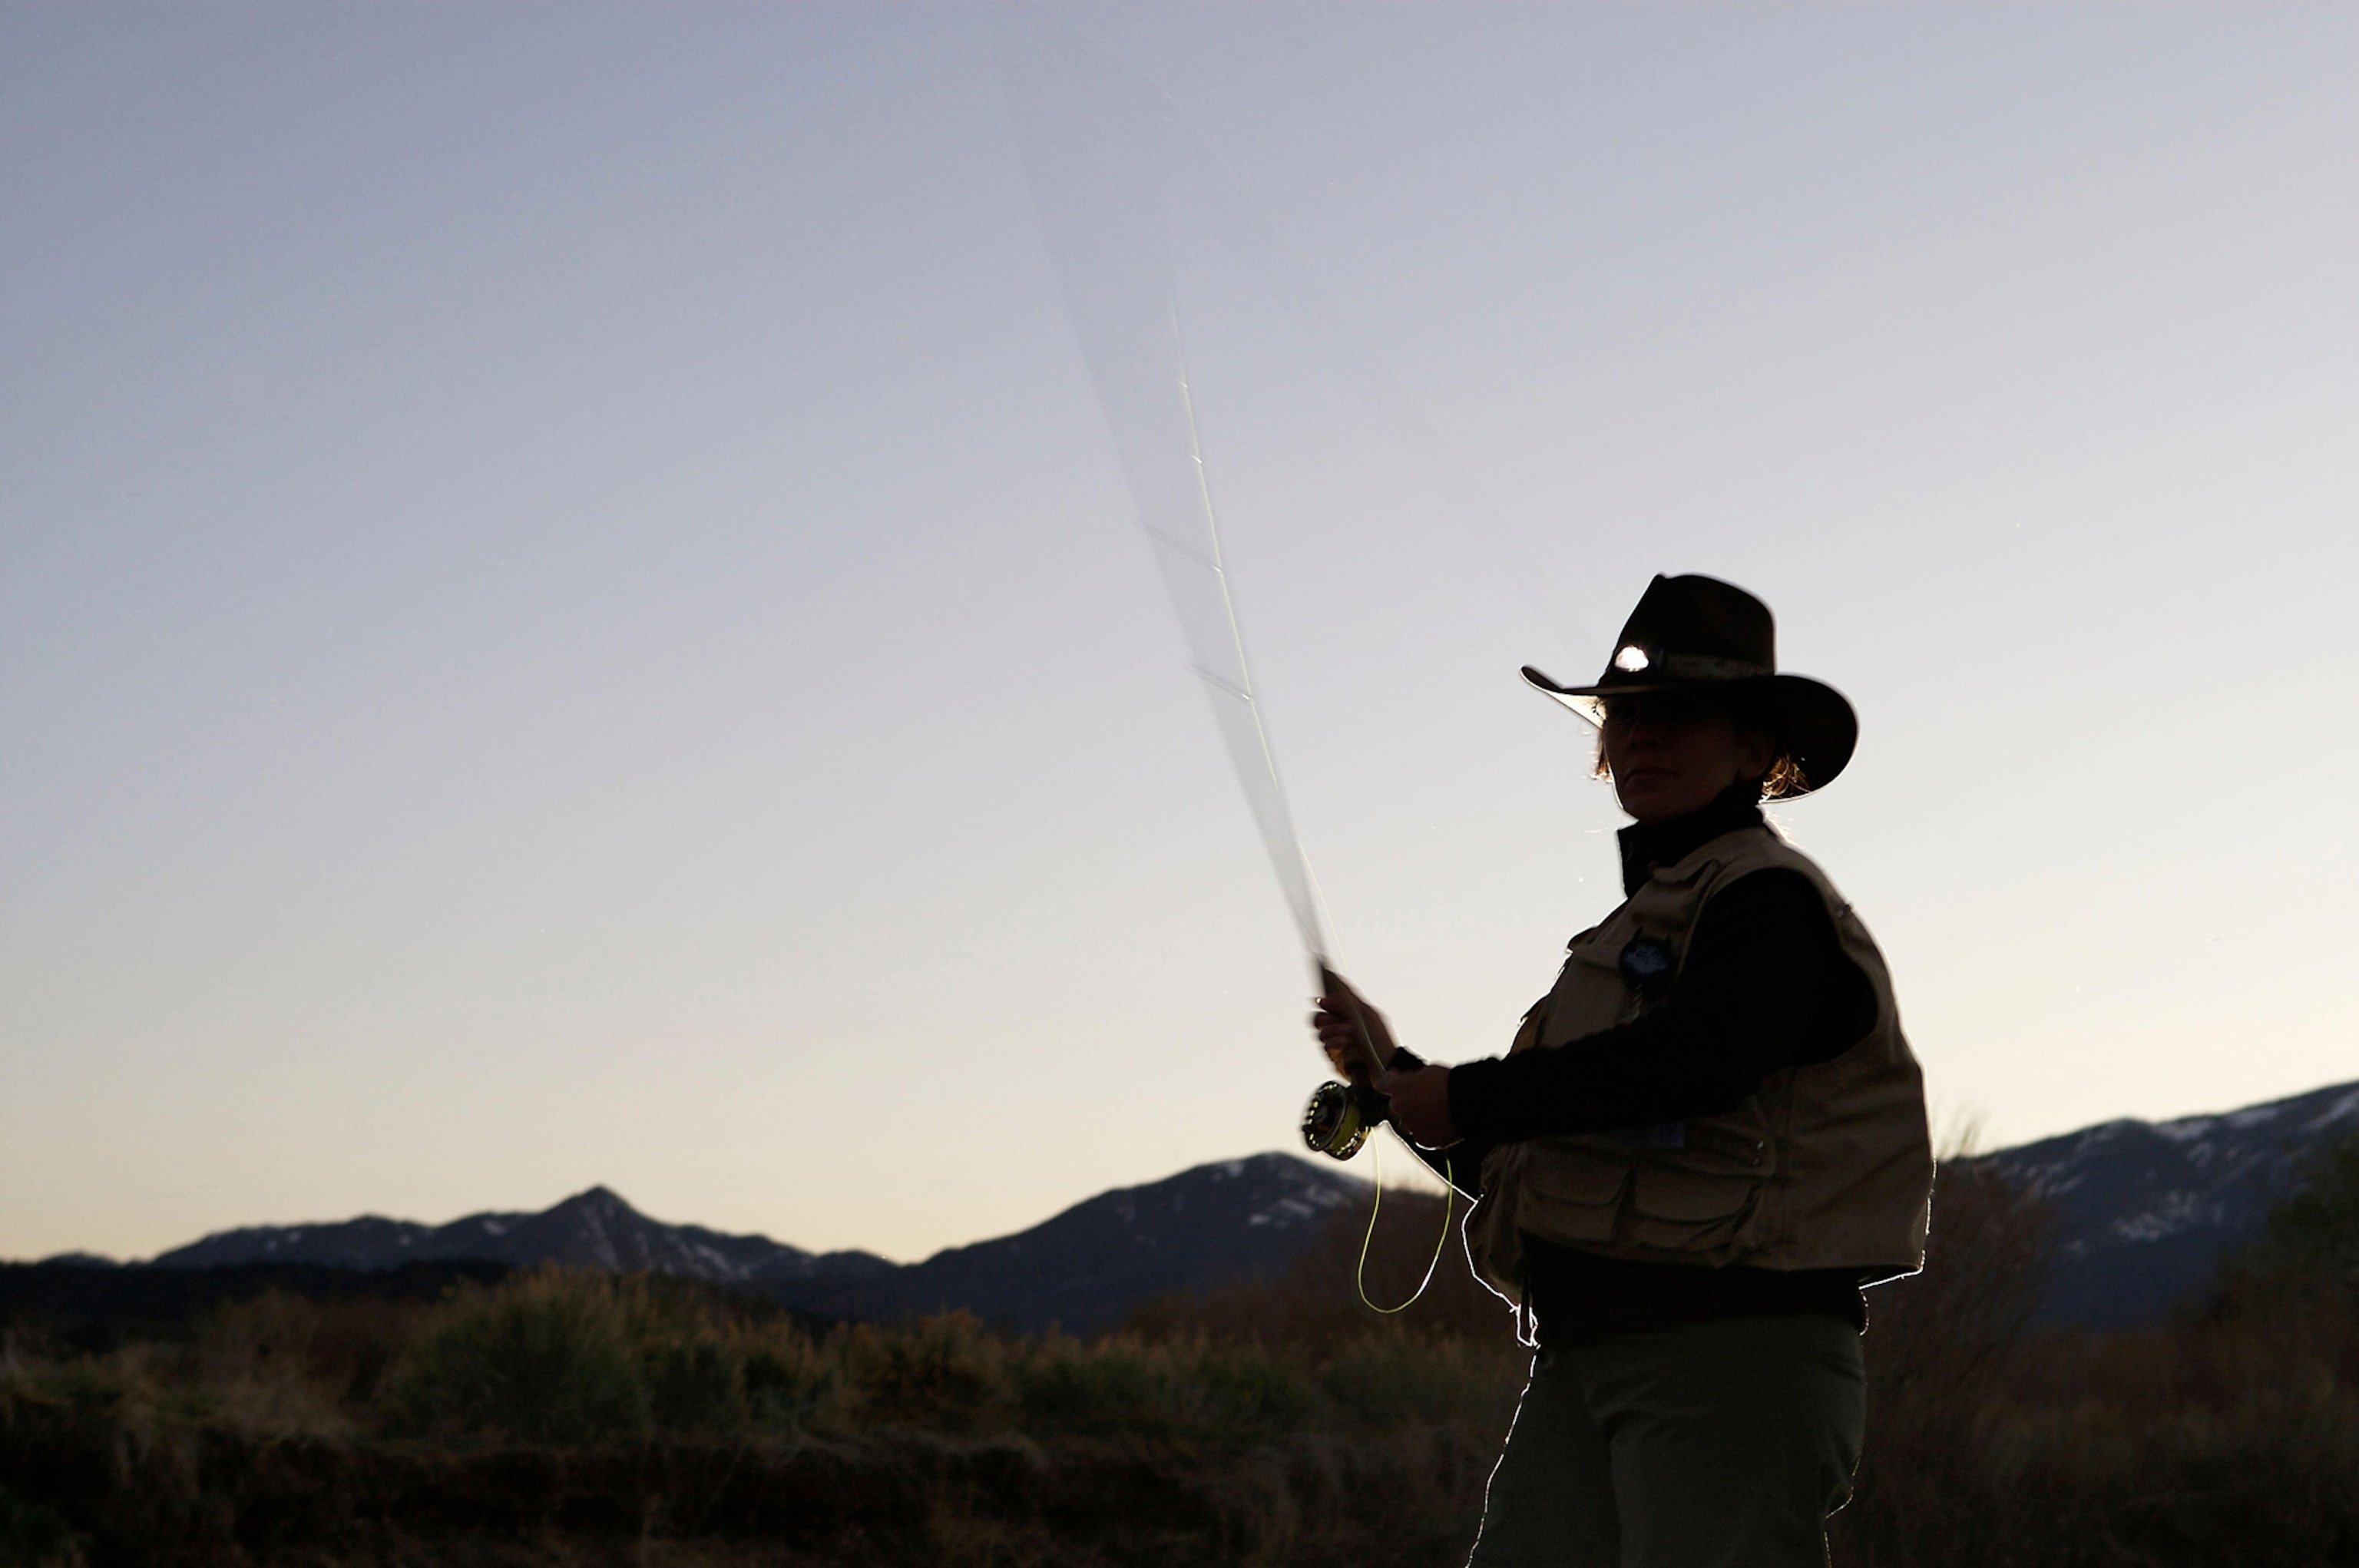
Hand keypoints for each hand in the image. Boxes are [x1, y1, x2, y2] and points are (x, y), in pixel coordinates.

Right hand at [1310, 967, 1397, 1085]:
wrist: (1385, 1065)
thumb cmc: (1380, 1040)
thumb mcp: (1367, 1016)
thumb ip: (1345, 1004)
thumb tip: (1323, 999)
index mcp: (1350, 1012)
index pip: (1335, 996)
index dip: (1327, 985)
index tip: (1322, 975)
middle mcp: (1340, 1025)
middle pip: (1320, 1014)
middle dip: (1326, 1015)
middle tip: (1337, 1017)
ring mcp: (1336, 1040)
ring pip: (1320, 1029)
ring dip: (1334, 1029)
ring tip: (1349, 1032)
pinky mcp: (1334, 1055)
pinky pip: (1325, 1045)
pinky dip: (1336, 1041)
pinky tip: (1346, 1042)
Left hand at [1379, 1064, 1459, 1148]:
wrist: (1470, 1102)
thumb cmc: (1450, 1082)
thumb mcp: (1428, 1071)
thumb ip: (1412, 1078)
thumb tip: (1408, 1081)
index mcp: (1398, 1087)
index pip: (1382, 1085)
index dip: (1389, 1083)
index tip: (1396, 1081)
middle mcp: (1399, 1108)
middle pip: (1396, 1107)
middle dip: (1406, 1103)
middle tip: (1424, 1099)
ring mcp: (1411, 1126)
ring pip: (1409, 1123)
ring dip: (1417, 1119)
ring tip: (1436, 1113)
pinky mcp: (1423, 1140)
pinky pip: (1421, 1136)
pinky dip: (1428, 1131)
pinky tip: (1441, 1124)